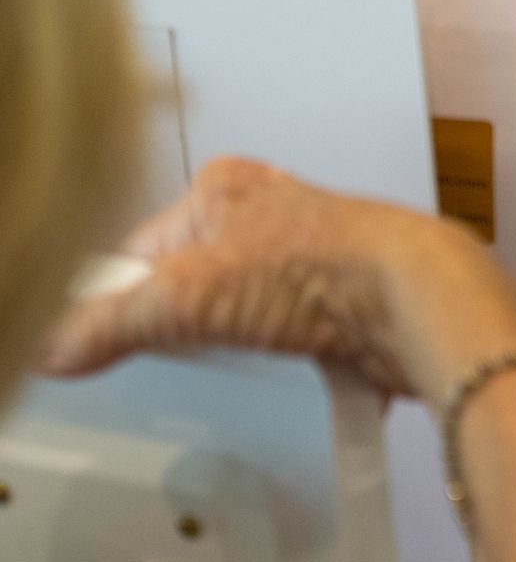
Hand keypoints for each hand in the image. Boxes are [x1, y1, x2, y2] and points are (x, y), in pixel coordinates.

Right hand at [38, 156, 515, 405]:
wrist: (413, 300)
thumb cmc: (321, 265)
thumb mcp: (189, 295)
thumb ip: (113, 323)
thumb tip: (57, 346)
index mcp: (221, 188)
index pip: (140, 249)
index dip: (122, 300)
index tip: (106, 343)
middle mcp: (265, 212)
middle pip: (188, 280)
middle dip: (179, 324)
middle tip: (177, 357)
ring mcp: (305, 255)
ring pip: (238, 311)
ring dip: (230, 345)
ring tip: (229, 366)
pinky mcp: (337, 299)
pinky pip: (283, 336)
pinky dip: (274, 359)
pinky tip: (274, 373)